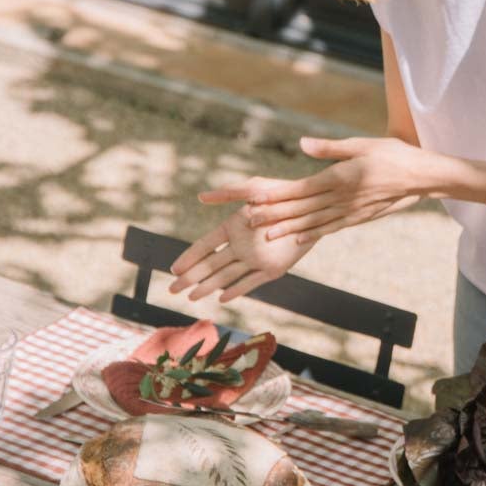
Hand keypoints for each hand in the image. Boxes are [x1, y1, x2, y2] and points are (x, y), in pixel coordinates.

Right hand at [167, 203, 309, 302]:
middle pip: (211, 265)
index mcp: (233, 227)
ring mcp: (256, 258)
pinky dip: (236, 290)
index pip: (205, 245)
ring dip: (208, 286)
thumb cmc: (283, 194)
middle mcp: (242, 245)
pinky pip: (251, 282)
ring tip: (191, 297)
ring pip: (226, 276)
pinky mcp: (272, 269)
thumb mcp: (254, 188)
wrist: (312, 208)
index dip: (189, 257)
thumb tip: (200, 197)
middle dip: (191, 278)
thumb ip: (228, 193)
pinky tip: (221, 298)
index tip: (173, 268)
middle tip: (172, 290)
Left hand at [238, 134, 429, 243]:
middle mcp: (342, 198)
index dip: (277, 196)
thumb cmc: (393, 155)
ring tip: (266, 236)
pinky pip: (331, 228)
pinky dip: (313, 234)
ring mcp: (351, 211)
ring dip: (288, 229)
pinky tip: (299, 240)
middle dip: (274, 215)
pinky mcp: (359, 218)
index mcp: (340, 177)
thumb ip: (330, 148)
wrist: (422, 177)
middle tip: (250, 221)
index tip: (255, 200)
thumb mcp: (362, 144)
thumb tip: (303, 144)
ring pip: (313, 222)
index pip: (301, 189)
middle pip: (302, 208)